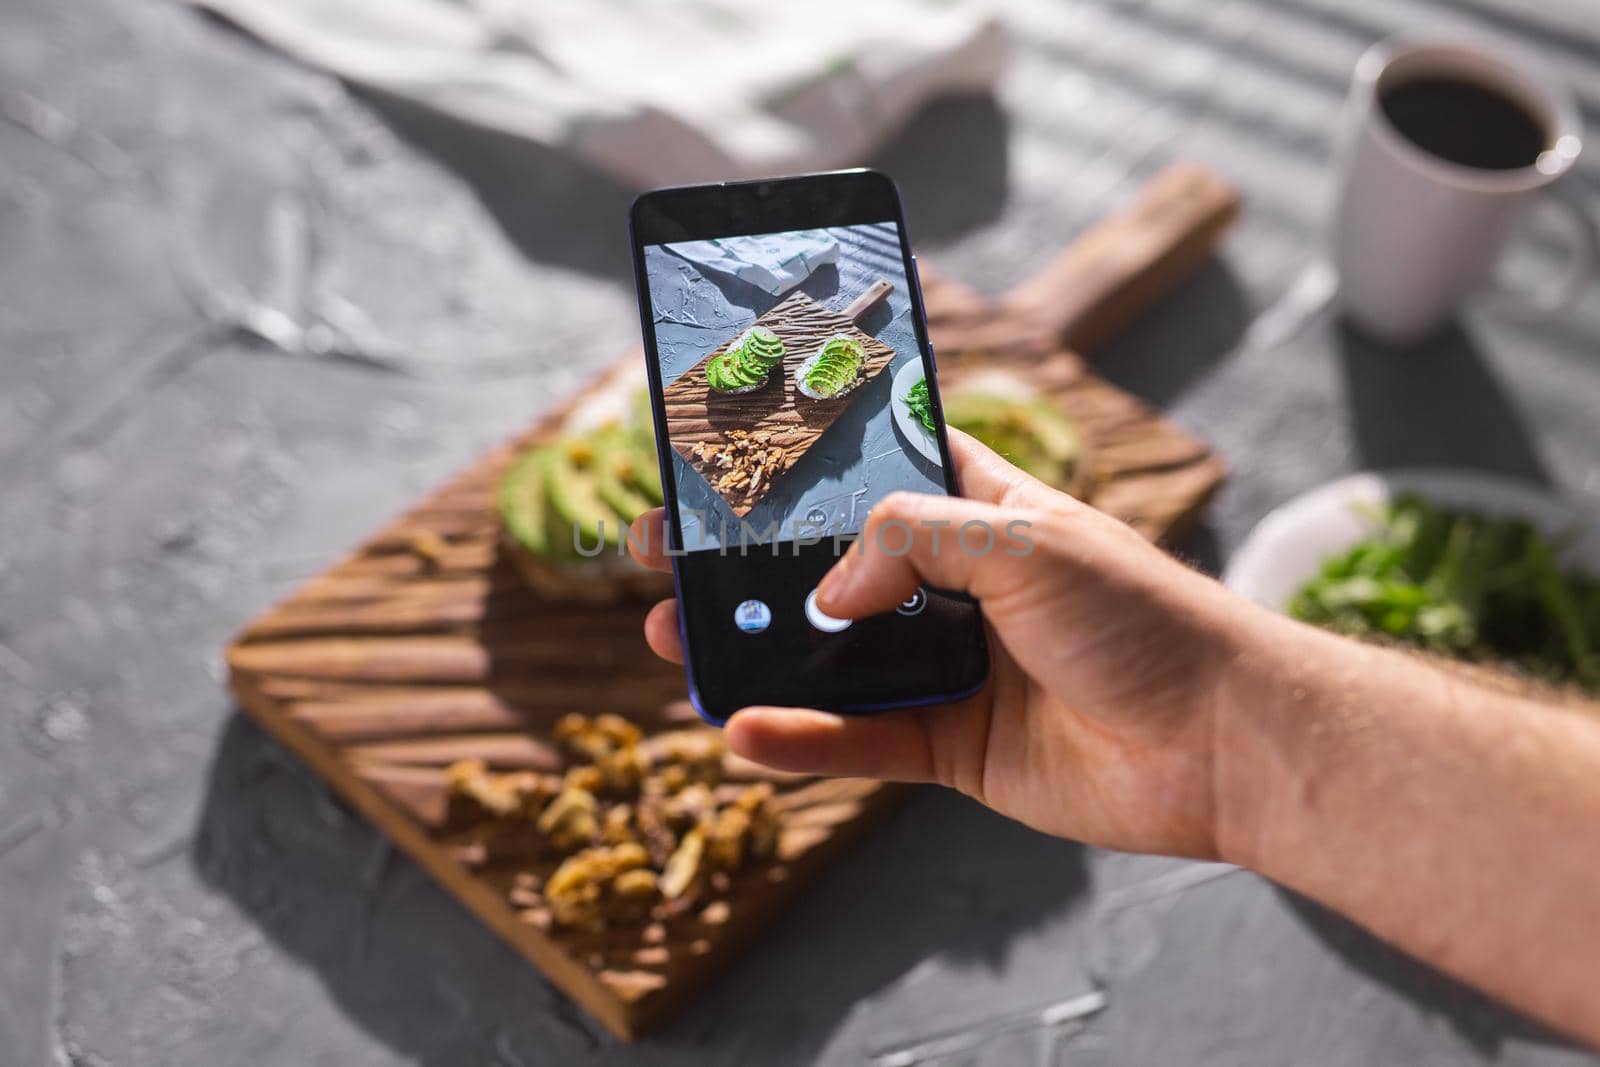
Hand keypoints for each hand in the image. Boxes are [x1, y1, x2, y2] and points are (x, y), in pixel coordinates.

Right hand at [629, 431, 1253, 858]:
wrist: (1221, 741)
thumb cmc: (1143, 616)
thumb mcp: (1024, 541)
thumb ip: (911, 544)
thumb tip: (825, 595)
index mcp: (975, 510)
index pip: (867, 469)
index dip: (795, 461)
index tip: (717, 449)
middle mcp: (950, 584)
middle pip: (821, 565)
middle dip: (739, 560)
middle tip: (656, 549)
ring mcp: (945, 665)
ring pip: (822, 657)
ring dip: (746, 649)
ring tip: (664, 636)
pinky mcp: (949, 744)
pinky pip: (856, 741)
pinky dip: (797, 740)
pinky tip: (740, 730)